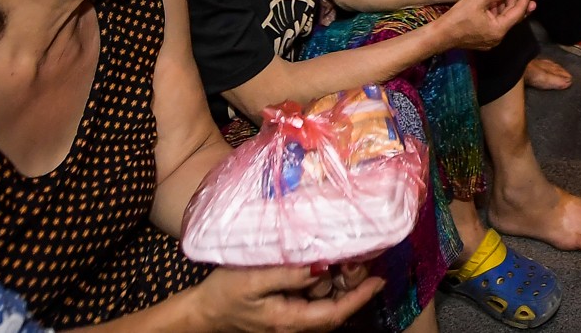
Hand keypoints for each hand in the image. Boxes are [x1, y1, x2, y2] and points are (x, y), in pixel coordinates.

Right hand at [184, 262, 381, 332]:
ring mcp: (291, 319)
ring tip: (347, 256)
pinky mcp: (286, 310)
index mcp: (289, 321)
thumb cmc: (223, 295)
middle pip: (334, 309)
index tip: (378, 281)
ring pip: (325, 303)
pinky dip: (324, 283)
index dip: (359, 298)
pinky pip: (313, 299)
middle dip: (352, 286)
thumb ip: (288, 274)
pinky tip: (326, 263)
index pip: (334, 314)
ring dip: (339, 283)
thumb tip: (320, 265)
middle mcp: (295, 325)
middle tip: (362, 258)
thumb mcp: (252, 279)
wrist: (202, 313)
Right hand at [441, 0, 540, 50]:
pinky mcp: (486, 40)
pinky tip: (500, 3)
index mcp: (499, 29)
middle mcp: (499, 38)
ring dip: (510, 7)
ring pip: (506, 21)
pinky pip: (498, 25)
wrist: (442, 35)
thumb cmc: (458, 17)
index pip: (518, 12)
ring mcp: (492, 40)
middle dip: (520, 2)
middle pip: (514, 17)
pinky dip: (501, 13)